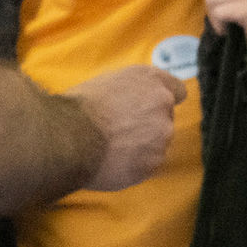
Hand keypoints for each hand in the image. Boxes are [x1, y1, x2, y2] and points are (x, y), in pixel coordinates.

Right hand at [70, 65, 183, 192]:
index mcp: (151, 80)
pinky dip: (133, 166)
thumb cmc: (78, 109)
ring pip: (157, 144)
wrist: (69, 137)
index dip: (163, 102)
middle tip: (120, 132)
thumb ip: (131, 90)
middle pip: (165, 119)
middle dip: (148, 126)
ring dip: (141, 147)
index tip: (154, 110)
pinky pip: (147, 165)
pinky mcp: (153, 162)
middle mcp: (162, 104)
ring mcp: (161, 135)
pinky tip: (112, 161)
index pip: (177, 91)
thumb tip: (132, 101)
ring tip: (111, 148)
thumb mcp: (106, 83)